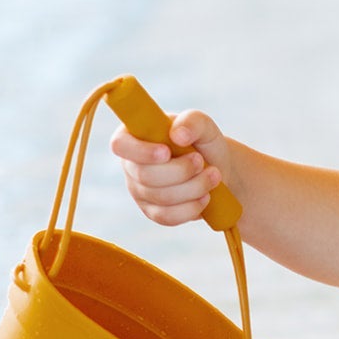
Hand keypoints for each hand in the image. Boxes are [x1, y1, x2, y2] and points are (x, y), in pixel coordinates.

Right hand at [110, 109, 231, 225]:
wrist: (218, 168)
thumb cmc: (203, 142)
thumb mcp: (202, 125)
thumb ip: (191, 121)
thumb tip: (177, 135)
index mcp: (134, 136)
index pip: (120, 145)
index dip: (141, 151)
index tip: (167, 152)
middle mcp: (131, 165)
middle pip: (145, 176)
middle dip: (180, 171)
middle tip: (201, 161)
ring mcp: (140, 191)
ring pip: (161, 197)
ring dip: (194, 187)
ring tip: (213, 175)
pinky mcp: (153, 212)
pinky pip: (167, 216)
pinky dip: (191, 207)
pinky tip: (206, 196)